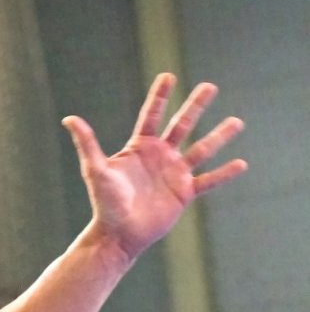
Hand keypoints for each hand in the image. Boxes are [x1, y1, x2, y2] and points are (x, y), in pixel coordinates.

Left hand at [63, 73, 246, 261]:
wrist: (118, 235)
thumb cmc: (105, 204)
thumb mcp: (95, 170)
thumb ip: (87, 143)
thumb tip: (69, 119)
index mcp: (140, 148)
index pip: (152, 115)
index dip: (160, 96)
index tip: (169, 76)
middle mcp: (160, 157)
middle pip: (182, 125)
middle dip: (196, 106)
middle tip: (211, 86)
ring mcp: (174, 174)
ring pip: (201, 149)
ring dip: (219, 136)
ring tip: (237, 122)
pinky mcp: (184, 193)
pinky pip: (209, 181)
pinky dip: (224, 173)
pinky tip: (242, 164)